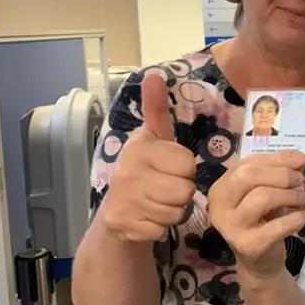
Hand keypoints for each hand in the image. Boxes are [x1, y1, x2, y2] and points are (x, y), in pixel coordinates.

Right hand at [99, 74, 196, 242]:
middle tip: (165, 188)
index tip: (169, 168)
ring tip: (157, 202)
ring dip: (173, 211)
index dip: (185, 168)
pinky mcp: (125, 226)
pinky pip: (164, 229)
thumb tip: (153, 75)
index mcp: (139, 149)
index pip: (187, 163)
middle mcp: (127, 173)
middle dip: (182, 192)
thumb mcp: (153, 138)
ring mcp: (124, 201)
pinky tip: (148, 218)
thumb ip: (156, 110)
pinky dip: (161, 227)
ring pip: (177, 211)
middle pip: (185, 190)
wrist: (116, 211)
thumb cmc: (144, 169)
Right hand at [208, 150, 304, 279]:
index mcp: (221, 188)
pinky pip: (278, 225)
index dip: (277, 159)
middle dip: (281, 175)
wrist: (259, 262)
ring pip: (262, 198)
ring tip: (301, 199)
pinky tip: (302, 215)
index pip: (247, 163)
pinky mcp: (248, 245)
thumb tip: (299, 158)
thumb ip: (277, 171)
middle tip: (300, 182)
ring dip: (290, 195)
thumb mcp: (265, 191)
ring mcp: (231, 227)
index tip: (300, 161)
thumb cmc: (262, 220)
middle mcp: (219, 206)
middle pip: (248, 176)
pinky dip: (297, 217)